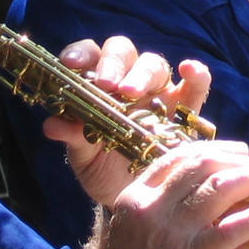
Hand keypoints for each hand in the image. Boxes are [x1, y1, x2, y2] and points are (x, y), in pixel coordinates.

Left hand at [44, 36, 212, 204]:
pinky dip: (196, 74)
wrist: (130, 195)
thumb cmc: (103, 168)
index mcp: (98, 85)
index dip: (81, 53)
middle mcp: (128, 80)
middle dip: (113, 63)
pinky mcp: (185, 109)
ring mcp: (159, 92)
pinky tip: (190, 70)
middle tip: (106, 84)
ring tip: (132, 93)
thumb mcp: (84, 156)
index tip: (72, 65)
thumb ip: (72, 138)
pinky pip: (196, 85)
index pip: (90, 55)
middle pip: (123, 52)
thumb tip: (52, 124)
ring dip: (143, 73)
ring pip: (155, 65)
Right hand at [97, 141, 248, 248]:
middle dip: (240, 158)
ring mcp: (173, 234)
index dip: (213, 149)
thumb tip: (210, 181)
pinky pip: (235, 227)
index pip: (176, 158)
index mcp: (134, 199)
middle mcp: (152, 210)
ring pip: (222, 186)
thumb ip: (161, 206)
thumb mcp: (136, 232)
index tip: (239, 150)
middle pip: (203, 165)